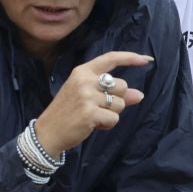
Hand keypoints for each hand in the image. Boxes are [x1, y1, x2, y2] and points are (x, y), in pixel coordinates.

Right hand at [34, 51, 151, 156]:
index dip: (131, 58)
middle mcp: (85, 81)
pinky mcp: (90, 113)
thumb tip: (139, 95)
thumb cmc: (68, 113)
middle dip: (116, 100)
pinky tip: (92, 125)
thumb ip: (112, 93)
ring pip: (120, 104)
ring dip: (111, 114)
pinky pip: (114, 119)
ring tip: (92, 117)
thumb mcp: (87, 97)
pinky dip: (107, 125)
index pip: (111, 59)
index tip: (147, 59)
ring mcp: (87, 97)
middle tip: (96, 108)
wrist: (46, 133)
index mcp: (82, 72)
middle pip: (122, 86)